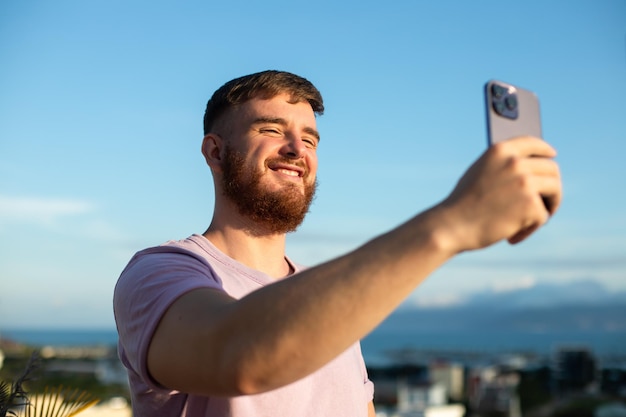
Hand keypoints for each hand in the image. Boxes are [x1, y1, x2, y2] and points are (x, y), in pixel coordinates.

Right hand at [441, 136, 561, 250]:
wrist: (451, 225)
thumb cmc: (463, 204)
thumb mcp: (479, 172)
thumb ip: (502, 165)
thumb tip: (529, 167)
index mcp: (500, 150)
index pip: (533, 143)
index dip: (545, 151)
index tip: (551, 156)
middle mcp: (515, 162)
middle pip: (551, 169)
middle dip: (550, 187)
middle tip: (544, 204)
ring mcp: (524, 182)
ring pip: (555, 190)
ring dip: (549, 206)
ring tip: (532, 221)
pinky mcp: (531, 204)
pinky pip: (543, 216)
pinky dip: (529, 229)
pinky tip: (511, 236)